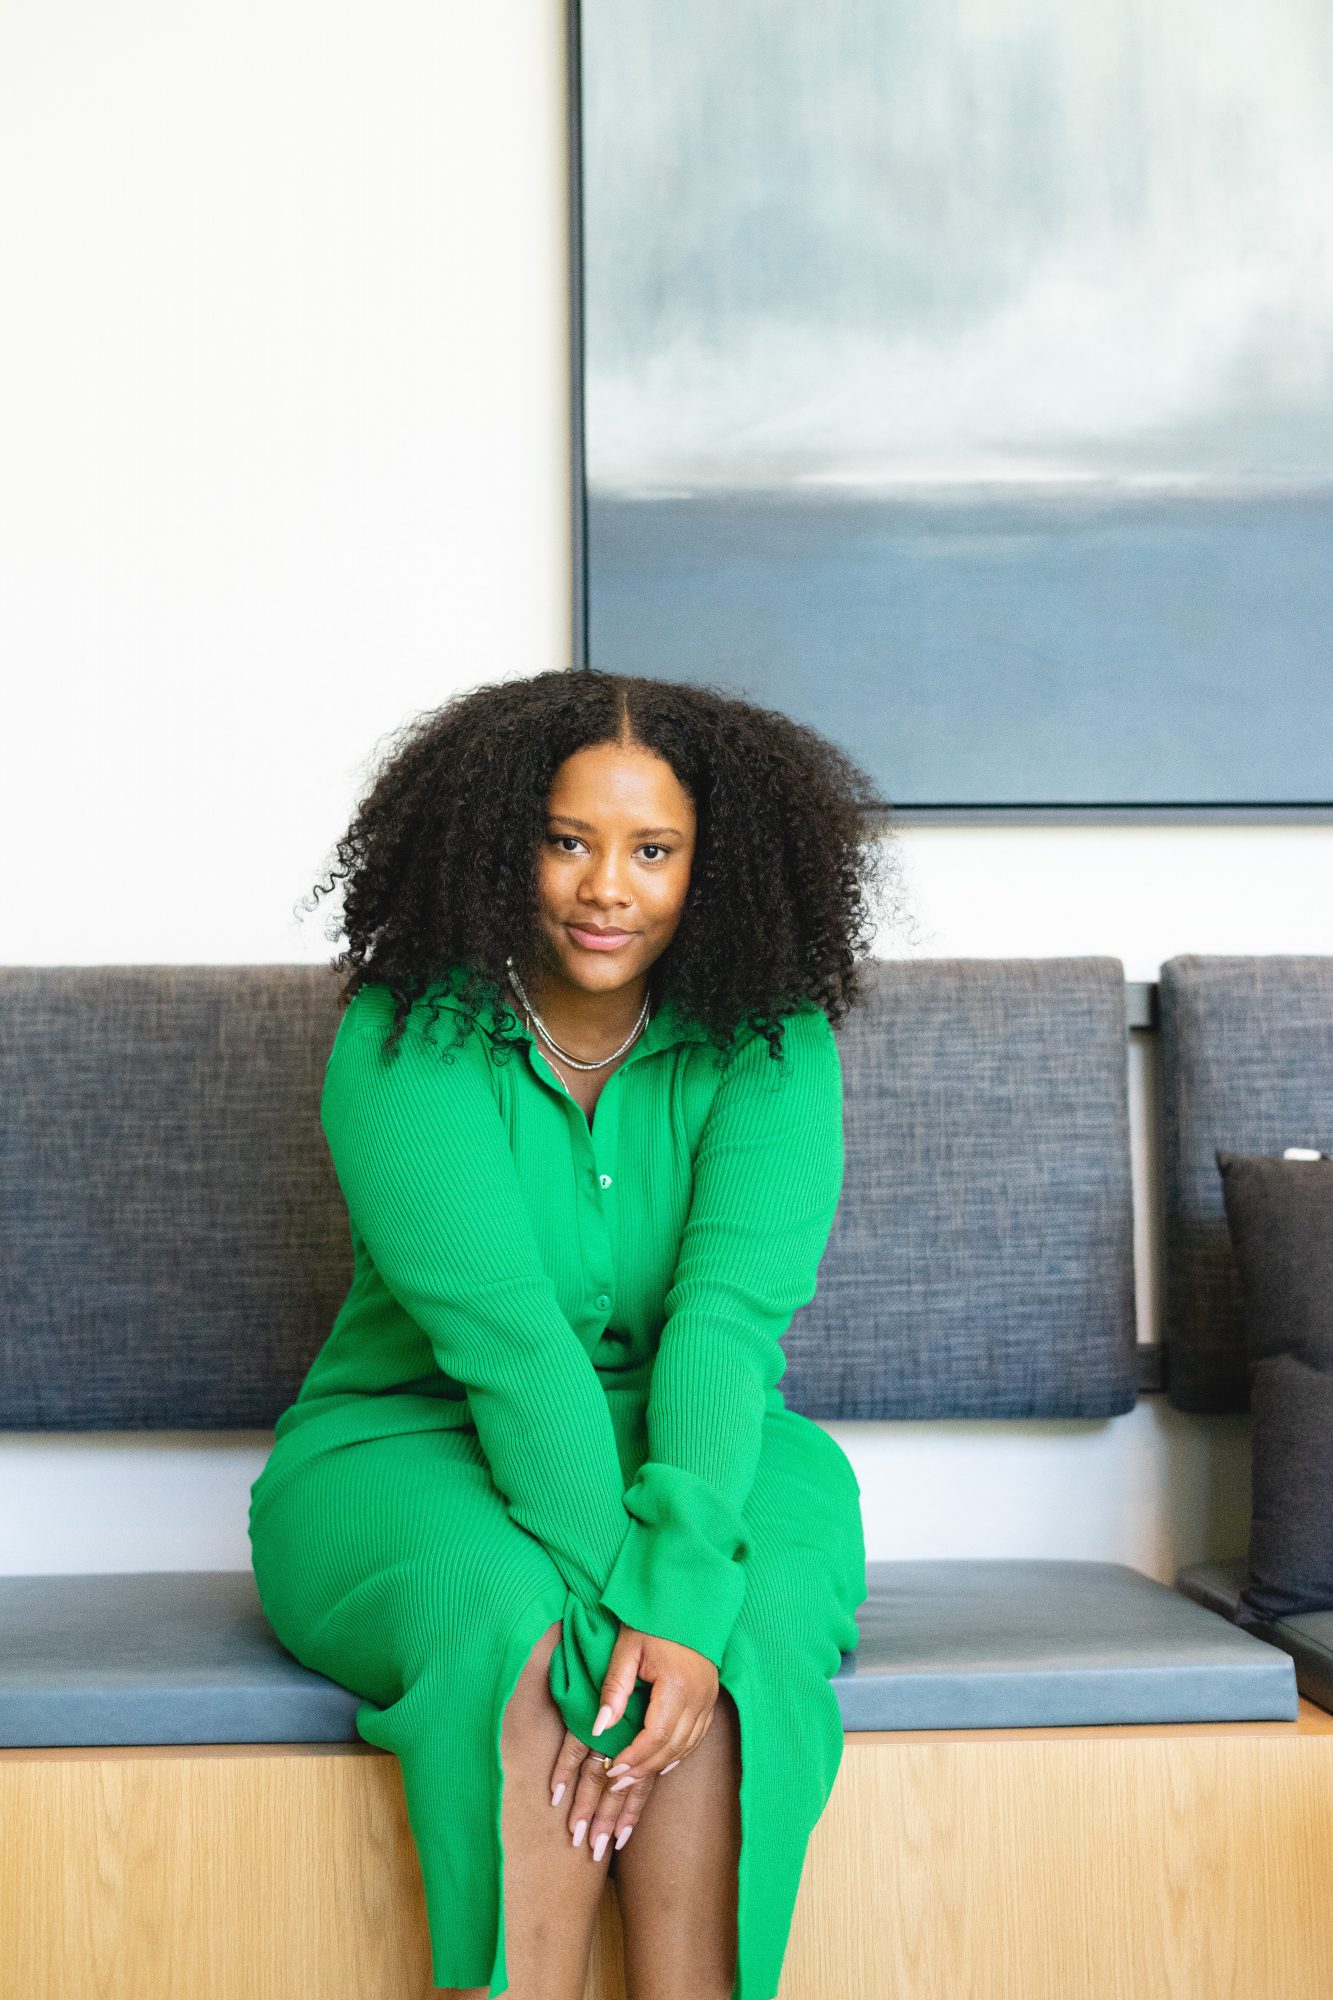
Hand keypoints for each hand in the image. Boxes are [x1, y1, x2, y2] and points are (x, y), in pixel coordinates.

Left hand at [548, 1621, 718, 1857]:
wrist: (687, 1600)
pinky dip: (677, 1754)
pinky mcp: (711, 1699)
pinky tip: (661, 1764)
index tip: (610, 1772)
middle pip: (671, 1748)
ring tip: (632, 1780)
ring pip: (685, 1747)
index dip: (632, 1759)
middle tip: (614, 1785)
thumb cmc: (652, 1620)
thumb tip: (600, 1728)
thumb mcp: (627, 1649)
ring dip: (658, 1766)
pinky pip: (695, 1737)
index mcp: (677, 1685)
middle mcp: (699, 1697)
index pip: (655, 1737)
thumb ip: (613, 1689)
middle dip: (641, 1771)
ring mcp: (708, 1699)